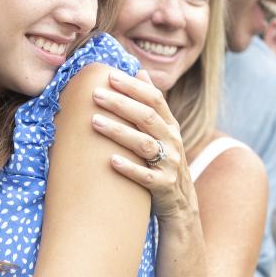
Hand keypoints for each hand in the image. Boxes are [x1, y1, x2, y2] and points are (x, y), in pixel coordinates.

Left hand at [92, 69, 195, 222]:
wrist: (181, 204)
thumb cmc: (164, 162)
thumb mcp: (164, 132)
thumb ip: (153, 105)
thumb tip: (140, 72)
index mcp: (170, 126)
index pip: (155, 99)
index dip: (133, 87)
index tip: (110, 76)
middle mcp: (172, 142)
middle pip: (147, 118)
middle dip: (121, 104)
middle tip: (95, 94)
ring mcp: (170, 164)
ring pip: (144, 144)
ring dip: (119, 131)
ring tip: (94, 121)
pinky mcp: (163, 186)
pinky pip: (145, 176)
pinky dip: (129, 168)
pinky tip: (111, 160)